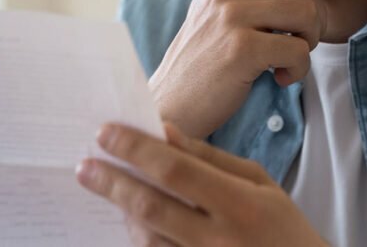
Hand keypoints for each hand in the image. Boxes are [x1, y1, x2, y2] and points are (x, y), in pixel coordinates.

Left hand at [77, 123, 328, 246]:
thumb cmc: (282, 226)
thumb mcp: (259, 182)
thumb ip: (210, 158)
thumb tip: (166, 131)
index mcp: (240, 204)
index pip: (176, 171)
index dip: (137, 150)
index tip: (106, 132)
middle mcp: (218, 239)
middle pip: (151, 206)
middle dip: (112, 182)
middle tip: (84, 163)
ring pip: (146, 237)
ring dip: (120, 209)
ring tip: (103, 183)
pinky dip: (136, 235)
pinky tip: (127, 215)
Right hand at [149, 0, 355, 137]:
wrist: (173, 101)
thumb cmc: (208, 55)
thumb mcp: (219, 5)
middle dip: (313, 22)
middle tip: (293, 45)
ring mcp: (232, 14)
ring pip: (308, 14)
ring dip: (308, 45)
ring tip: (285, 61)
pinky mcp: (242, 48)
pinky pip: (300, 50)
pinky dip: (299, 70)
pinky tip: (278, 78)